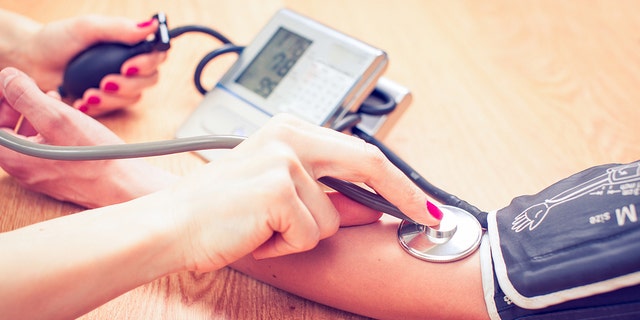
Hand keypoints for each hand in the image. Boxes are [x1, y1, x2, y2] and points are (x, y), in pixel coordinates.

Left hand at [0, 67, 175, 207]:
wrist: (126, 185)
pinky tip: (67, 119)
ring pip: (23, 137)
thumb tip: (7, 78)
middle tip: (33, 88)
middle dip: (14, 104)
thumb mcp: (58, 118)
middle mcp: (22, 168)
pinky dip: (48, 128)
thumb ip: (25, 95)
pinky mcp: (59, 174)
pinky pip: (42, 147)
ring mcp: (40, 173)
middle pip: (4, 130)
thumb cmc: (95, 157)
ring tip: (52, 99)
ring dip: (32, 113)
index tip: (14, 82)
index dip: (1, 98)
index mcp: (14, 156)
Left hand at [10, 13, 166, 115]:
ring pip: (133, 97)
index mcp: (129, 43)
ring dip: (112, 98)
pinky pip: (114, 110)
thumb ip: (119, 28)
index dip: (149, 63)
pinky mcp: (107, 101)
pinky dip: (98, 108)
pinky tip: (82, 102)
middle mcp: (128, 64)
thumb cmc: (57, 40)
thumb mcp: (87, 28)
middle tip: (106, 82)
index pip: (157, 54)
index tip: (129, 66)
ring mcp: (119, 84)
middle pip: (150, 80)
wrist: (32, 61)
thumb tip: (151, 25)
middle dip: (130, 85)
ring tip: (88, 94)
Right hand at [156, 113, 439, 271]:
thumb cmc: (218, 211)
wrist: (170, 225)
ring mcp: (285, 161)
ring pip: (332, 217)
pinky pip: (309, 235)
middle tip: (428, 216)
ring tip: (265, 228)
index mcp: (289, 130)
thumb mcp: (279, 195)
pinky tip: (256, 234)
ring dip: (304, 235)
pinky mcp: (278, 189)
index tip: (419, 200)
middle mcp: (289, 137)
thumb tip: (371, 208)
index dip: (396, 179)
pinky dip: (286, 245)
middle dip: (402, 194)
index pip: (358, 151)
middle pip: (366, 162)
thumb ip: (326, 196)